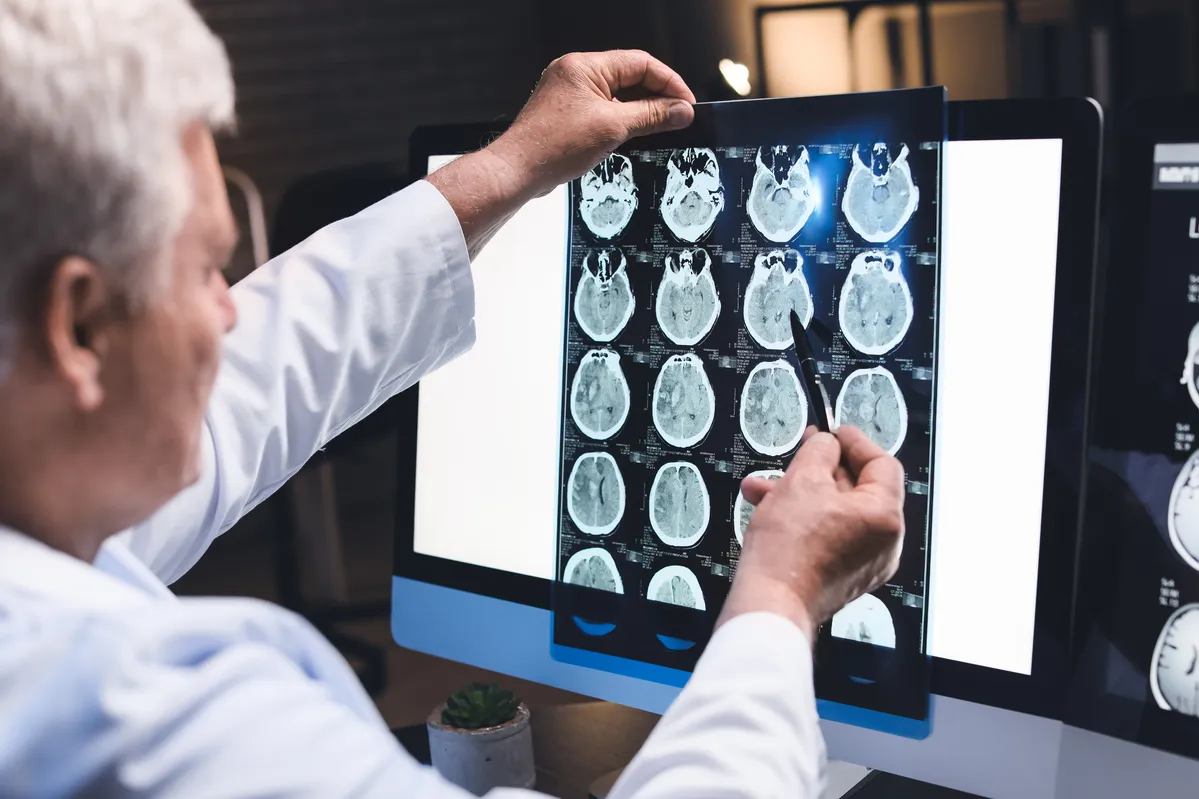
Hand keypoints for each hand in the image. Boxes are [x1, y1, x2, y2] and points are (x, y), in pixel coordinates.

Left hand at [488, 50, 695, 196]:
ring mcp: (570, 94)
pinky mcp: (568, 114)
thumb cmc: (553, 146)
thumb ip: (651, 116)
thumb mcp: (612, 128)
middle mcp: (576, 74)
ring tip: (663, 127)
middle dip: (657, 97)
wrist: (518, 171)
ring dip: (641, 110)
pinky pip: (604, 110)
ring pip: (618, 95)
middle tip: (679, 117)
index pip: (640, 63)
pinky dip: (623, 120)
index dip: (668, 82)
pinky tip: (636, 134)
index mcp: (585, 67)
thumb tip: (681, 111)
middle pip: (630, 77)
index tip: (686, 103)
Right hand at [718, 426, 905, 643]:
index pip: (881, 464)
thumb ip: (820, 451)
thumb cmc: (789, 552)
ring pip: (837, 512)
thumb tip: (827, 444)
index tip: (835, 431)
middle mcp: (884, 543)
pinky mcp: (843, 576)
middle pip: (857, 488)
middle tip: (802, 452)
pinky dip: (805, 519)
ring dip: (802, 493)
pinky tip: (772, 511)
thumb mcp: (802, 480)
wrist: (771, 602)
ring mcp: (865, 562)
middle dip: (819, 469)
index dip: (854, 442)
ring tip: (766, 487)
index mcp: (885, 517)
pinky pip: (830, 534)